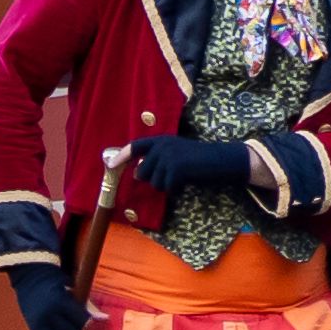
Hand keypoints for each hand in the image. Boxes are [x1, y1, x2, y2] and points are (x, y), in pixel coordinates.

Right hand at [3, 262, 91, 329]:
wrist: (29, 275)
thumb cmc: (56, 281)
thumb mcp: (73, 288)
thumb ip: (88, 305)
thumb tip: (105, 319)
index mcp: (59, 302)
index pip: (79, 320)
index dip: (88, 324)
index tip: (92, 325)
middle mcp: (47, 315)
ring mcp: (38, 323)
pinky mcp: (32, 329)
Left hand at [127, 133, 254, 199]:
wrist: (221, 159)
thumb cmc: (200, 158)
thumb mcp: (176, 153)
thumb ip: (157, 159)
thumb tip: (137, 173)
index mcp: (162, 140)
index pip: (135, 146)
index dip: (121, 156)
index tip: (109, 165)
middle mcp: (162, 146)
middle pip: (142, 172)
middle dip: (153, 179)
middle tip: (172, 176)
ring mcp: (168, 157)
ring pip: (154, 182)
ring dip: (166, 185)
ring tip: (182, 177)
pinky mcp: (175, 169)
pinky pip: (166, 187)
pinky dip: (175, 189)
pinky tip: (186, 182)